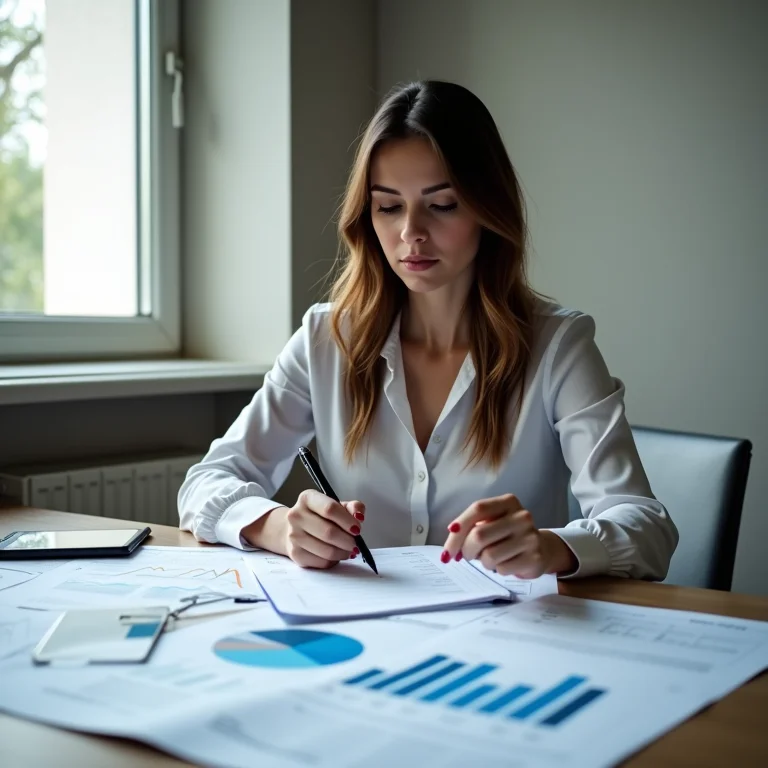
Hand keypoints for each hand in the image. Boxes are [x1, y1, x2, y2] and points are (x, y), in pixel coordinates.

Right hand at [277, 490, 364, 568]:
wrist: (293, 528)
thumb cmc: (320, 516)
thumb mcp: (337, 505)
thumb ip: (352, 507)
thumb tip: (359, 516)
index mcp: (307, 499)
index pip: (330, 509)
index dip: (347, 521)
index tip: (357, 529)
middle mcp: (297, 516)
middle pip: (329, 532)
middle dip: (348, 540)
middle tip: (356, 543)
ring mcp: (294, 536)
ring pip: (327, 551)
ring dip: (343, 553)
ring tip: (348, 550)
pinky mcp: (295, 554)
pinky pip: (322, 562)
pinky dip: (334, 561)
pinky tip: (336, 555)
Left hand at [441, 494, 576, 577]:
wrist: (541, 548)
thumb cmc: (507, 534)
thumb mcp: (491, 522)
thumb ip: (471, 526)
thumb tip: (450, 546)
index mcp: (508, 502)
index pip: (478, 509)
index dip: (459, 527)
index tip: (448, 545)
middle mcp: (522, 516)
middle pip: (479, 534)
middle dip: (465, 549)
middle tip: (466, 555)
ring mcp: (530, 537)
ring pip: (489, 555)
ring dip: (482, 561)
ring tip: (489, 557)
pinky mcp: (534, 558)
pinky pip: (501, 569)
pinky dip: (496, 569)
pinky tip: (504, 563)